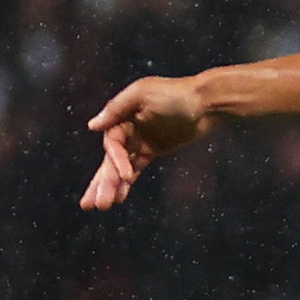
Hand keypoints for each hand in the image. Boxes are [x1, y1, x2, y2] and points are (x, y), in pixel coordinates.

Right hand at [80, 75, 213, 210]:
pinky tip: (121, 196)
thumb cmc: (175, 93)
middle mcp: (127, 129)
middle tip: (93, 205)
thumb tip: (92, 126)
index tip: (126, 174)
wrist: (207, 103)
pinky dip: (128, 182)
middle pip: (111, 160)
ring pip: (122, 167)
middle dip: (103, 182)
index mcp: (121, 115)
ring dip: (112, 186)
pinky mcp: (154, 149)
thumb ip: (116, 108)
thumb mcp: (142, 94)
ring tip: (103, 206)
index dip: (116, 160)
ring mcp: (140, 141)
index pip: (112, 143)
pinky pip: (137, 167)